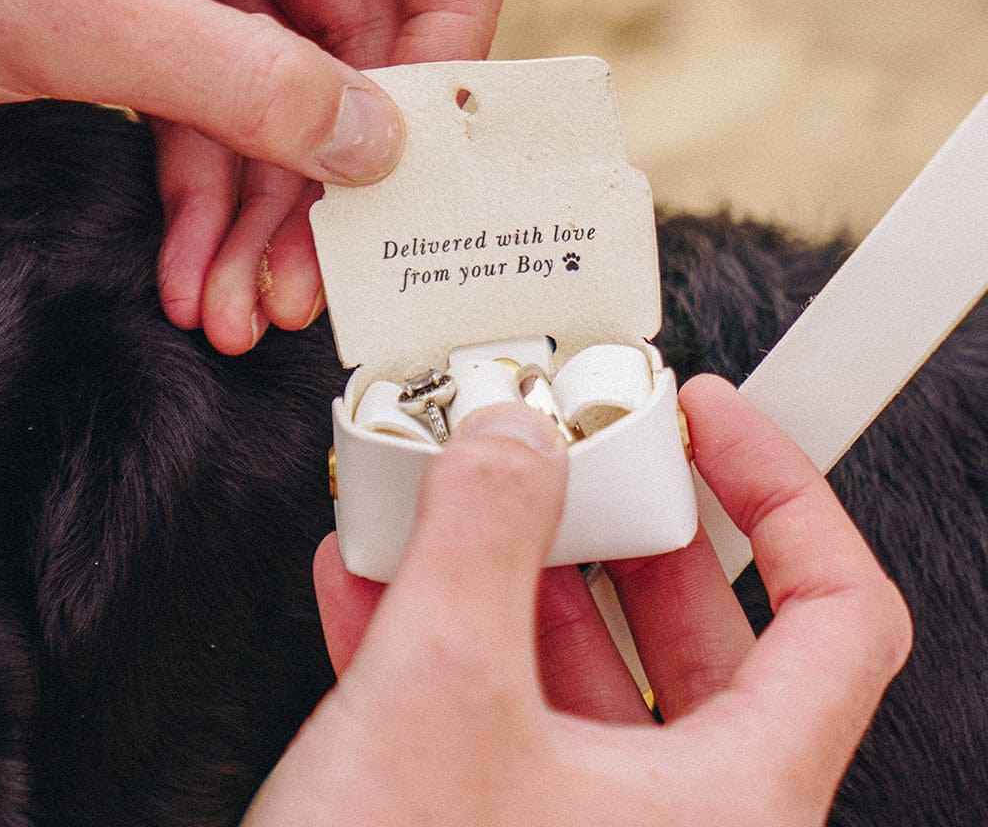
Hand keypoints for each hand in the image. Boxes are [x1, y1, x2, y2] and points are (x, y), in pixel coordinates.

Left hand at [0, 0, 524, 352]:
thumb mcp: (67, 1)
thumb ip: (241, 78)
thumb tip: (375, 146)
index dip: (460, 19)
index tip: (424, 135)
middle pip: (365, 36)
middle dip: (331, 174)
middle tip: (313, 277)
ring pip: (294, 93)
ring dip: (270, 214)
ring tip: (241, 305)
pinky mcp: (168, 3)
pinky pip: (223, 111)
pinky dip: (212, 197)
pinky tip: (197, 271)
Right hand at [242, 375, 911, 825]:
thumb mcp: (442, 703)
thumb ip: (483, 539)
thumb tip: (511, 442)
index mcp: (734, 800)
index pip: (835, 611)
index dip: (785, 492)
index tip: (715, 429)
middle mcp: (677, 821)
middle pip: (697, 626)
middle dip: (622, 523)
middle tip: (575, 456)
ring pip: (581, 666)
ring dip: (512, 568)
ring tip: (459, 502)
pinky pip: (496, 708)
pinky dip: (444, 630)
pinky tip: (379, 579)